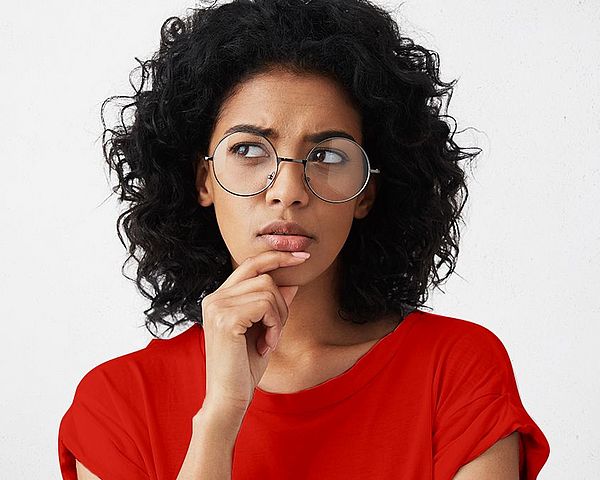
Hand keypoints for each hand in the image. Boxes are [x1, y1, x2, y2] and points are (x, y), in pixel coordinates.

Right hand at [200, 250, 308, 412]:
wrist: (229, 398)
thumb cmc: (245, 367)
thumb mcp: (265, 330)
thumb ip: (273, 305)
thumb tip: (292, 282)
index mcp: (219, 298)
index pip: (250, 264)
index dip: (277, 256)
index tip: (303, 256)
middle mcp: (214, 297)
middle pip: (264, 277)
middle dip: (282, 303)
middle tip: (275, 331)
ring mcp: (217, 306)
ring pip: (268, 290)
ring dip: (279, 318)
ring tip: (269, 341)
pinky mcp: (226, 318)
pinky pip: (267, 305)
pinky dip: (275, 325)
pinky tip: (267, 345)